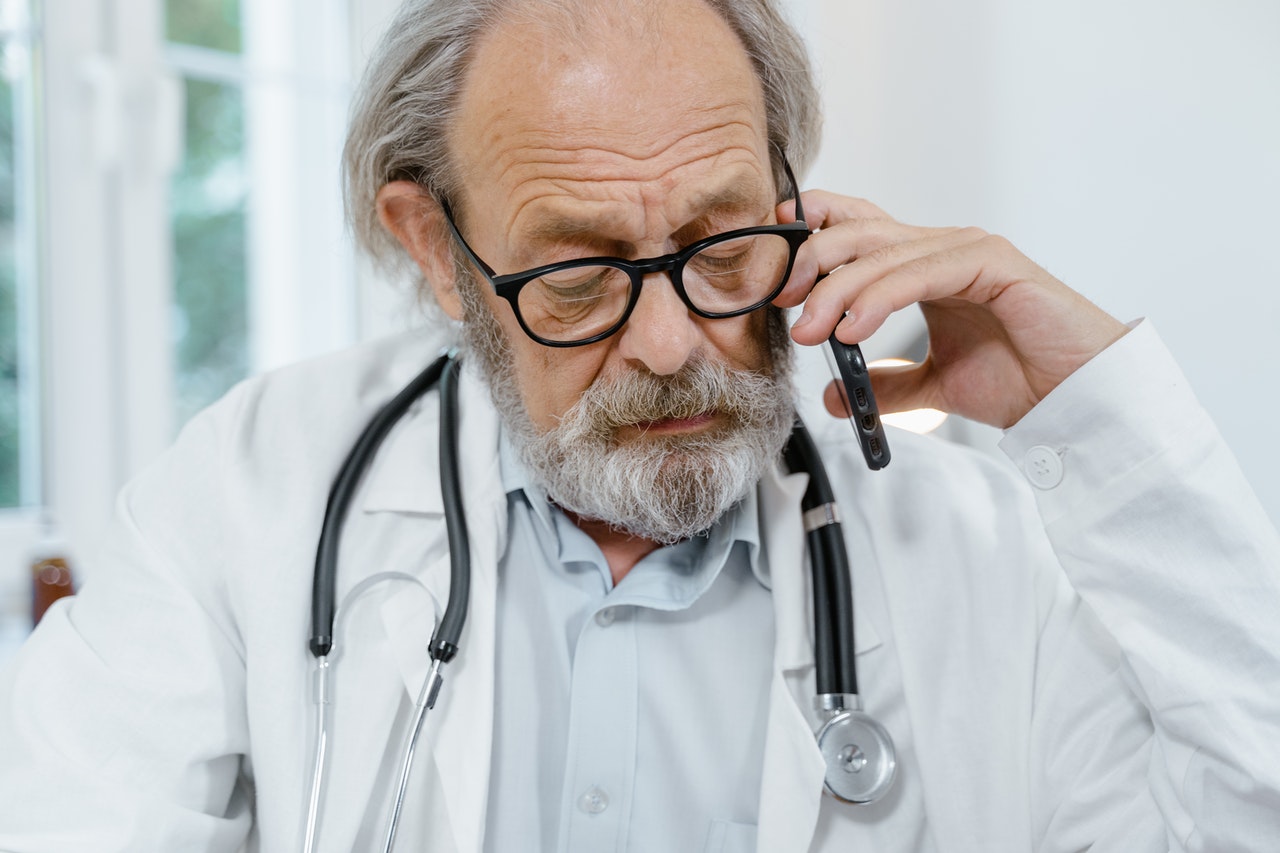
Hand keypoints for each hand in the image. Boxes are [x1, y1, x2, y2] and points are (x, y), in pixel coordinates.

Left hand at [774, 190, 1129, 428]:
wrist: (1077, 398)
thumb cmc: (1020, 380)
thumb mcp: (933, 386)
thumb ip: (886, 384)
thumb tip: (834, 394)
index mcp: (925, 265)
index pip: (858, 227)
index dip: (812, 230)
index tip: (774, 263)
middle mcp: (943, 248)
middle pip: (859, 231)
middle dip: (811, 262)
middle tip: (783, 304)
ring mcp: (969, 250)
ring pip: (883, 251)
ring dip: (838, 289)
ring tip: (812, 331)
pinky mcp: (994, 263)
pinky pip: (921, 271)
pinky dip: (880, 297)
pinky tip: (853, 329)